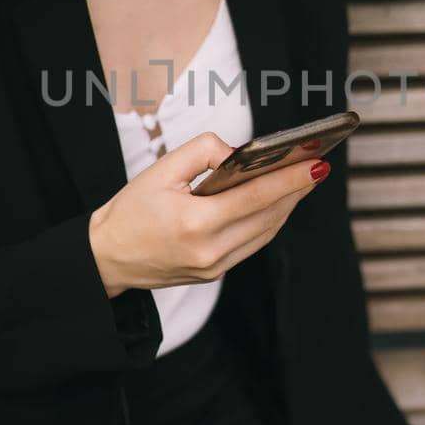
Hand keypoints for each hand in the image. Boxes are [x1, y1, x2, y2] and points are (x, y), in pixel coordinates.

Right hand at [88, 131, 327, 297]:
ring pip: (265, 232)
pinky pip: (251, 244)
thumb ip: (203, 151)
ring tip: (302, 180)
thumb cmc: (131, 209)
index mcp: (195, 223)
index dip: (291, 179)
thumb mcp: (162, 170)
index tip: (317, 163)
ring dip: (287, 206)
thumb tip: (240, 152)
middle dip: (296, 190)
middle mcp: (210, 250)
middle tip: (317, 165)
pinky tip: (276, 203)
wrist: (107, 257)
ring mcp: (214, 267)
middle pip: (269, 216)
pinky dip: (267, 221)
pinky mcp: (214, 274)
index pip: (257, 197)